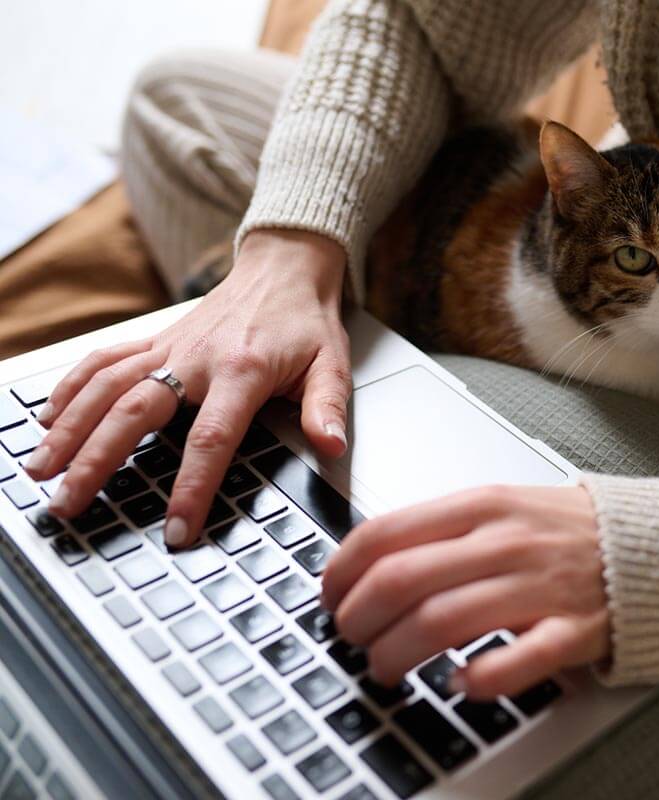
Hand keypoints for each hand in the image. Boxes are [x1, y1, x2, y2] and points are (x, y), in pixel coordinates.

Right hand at [24, 230, 351, 547]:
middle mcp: (195, 358)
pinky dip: (71, 388)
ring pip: (105, 387)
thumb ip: (327, 408)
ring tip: (41, 470)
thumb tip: (331, 447)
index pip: (210, 439)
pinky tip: (47, 419)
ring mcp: (169, 347)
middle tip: (69, 504)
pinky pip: (103, 361)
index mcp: (242, 371)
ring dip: (69, 429)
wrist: (284, 268)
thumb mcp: (332, 364)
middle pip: (133, 414)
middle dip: (96, 462)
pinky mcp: (155, 340)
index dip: (191, 486)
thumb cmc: (306, 321)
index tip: (176, 528)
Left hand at [322, 484, 610, 698]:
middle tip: (353, 639)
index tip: (331, 596)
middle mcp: (505, 542)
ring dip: (396, 654)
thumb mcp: (502, 505)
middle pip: (402, 582)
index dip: (341, 572)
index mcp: (482, 505)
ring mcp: (540, 585)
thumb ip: (442, 528)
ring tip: (385, 668)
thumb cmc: (569, 531)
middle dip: (359, 620)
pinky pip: (519, 658)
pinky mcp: (573, 629)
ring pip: (442, 622)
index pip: (386, 534)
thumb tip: (368, 559)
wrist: (655, 543)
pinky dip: (479, 678)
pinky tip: (459, 684)